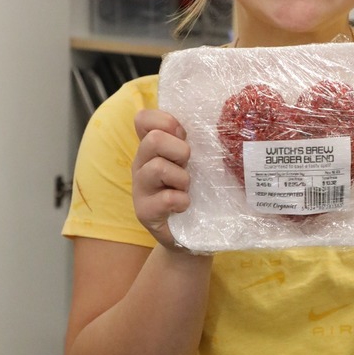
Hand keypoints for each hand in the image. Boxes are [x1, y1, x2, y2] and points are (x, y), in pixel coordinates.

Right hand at [132, 109, 190, 248]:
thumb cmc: (194, 192)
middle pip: (154, 139)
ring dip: (181, 178)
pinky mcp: (144, 211)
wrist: (189, 235)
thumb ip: (192, 142)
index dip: (165, 121)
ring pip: (157, 167)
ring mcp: (140, 188)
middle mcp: (141, 163)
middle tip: (187, 166)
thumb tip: (213, 120)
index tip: (182, 137)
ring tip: (186, 189)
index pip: (143, 119)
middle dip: (179, 151)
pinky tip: (185, 206)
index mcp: (151, 148)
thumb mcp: (193, 163)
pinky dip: (182, 201)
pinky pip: (166, 198)